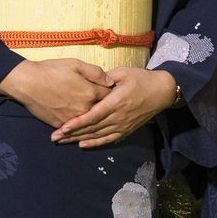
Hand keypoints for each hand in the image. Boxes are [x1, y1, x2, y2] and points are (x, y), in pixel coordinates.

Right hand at [0, 59, 111, 128]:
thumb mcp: (76, 64)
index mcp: (90, 93)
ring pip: (88, 121)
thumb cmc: (51, 71)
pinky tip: (82, 124)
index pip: (109, 96)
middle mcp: (84, 109)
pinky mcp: (60, 125)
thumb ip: (96, 73)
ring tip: (97, 117)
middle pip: (101, 111)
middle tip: (109, 106)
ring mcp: (72, 119)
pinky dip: (79, 126)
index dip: (111, 93)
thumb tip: (110, 82)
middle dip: (105, 108)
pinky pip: (74, 128)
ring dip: (93, 119)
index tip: (112, 92)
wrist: (27, 83)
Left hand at [52, 67, 179, 148]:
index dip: (77, 123)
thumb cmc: (141, 78)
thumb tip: (90, 82)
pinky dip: (95, 143)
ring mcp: (123, 125)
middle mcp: (118, 117)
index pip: (93, 115)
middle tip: (54, 138)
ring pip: (97, 136)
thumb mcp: (123, 72)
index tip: (63, 127)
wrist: (162, 91)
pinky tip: (82, 145)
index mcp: (116, 101)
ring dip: (79, 139)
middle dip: (72, 134)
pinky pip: (108, 140)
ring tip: (63, 142)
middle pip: (91, 128)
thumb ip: (105, 78)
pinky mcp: (126, 130)